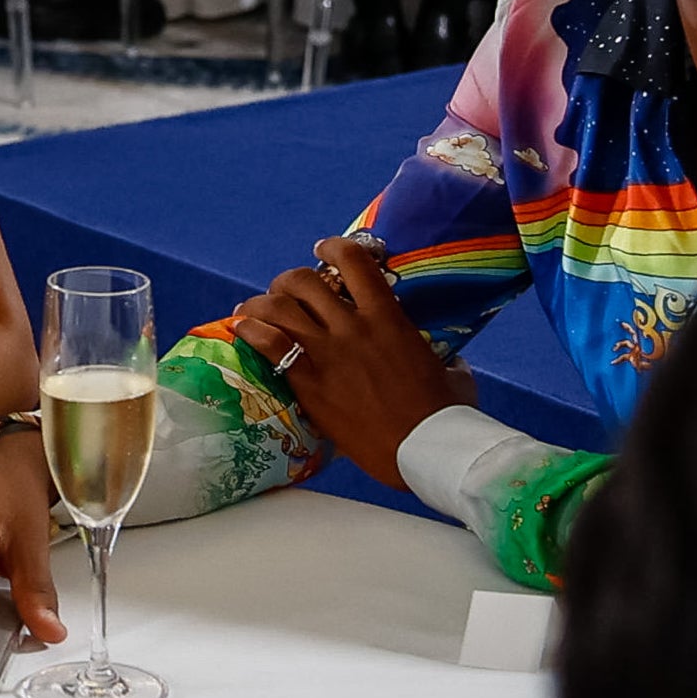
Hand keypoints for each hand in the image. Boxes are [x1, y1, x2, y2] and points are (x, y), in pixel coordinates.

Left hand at [224, 235, 466, 486]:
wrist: (425, 449)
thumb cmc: (446, 414)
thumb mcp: (452, 372)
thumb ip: (443, 358)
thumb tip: (450, 363)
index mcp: (388, 317)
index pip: (354, 262)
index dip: (333, 248)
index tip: (323, 250)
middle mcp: (353, 327)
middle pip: (303, 281)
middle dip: (288, 281)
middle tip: (286, 293)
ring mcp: (328, 354)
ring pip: (278, 307)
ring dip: (261, 303)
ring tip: (253, 309)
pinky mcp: (309, 384)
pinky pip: (269, 344)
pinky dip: (251, 330)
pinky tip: (243, 329)